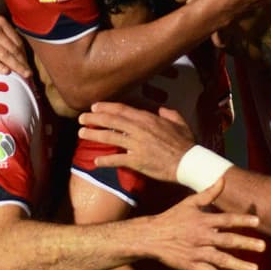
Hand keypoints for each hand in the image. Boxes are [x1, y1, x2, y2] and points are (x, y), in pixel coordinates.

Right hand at [0, 8, 30, 78]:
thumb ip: (1, 30)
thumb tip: (14, 45)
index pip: (16, 40)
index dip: (24, 53)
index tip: (27, 62)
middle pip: (13, 49)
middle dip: (23, 62)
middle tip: (29, 73)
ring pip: (5, 55)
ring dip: (16, 67)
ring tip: (23, 75)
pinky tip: (6, 72)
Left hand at [78, 103, 193, 181]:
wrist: (190, 163)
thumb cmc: (186, 144)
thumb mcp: (180, 123)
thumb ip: (169, 113)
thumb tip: (160, 109)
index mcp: (148, 119)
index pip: (122, 110)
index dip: (106, 107)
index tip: (95, 106)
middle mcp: (140, 129)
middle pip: (112, 121)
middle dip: (94, 118)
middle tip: (81, 118)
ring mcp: (137, 145)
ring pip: (111, 138)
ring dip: (94, 135)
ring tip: (81, 134)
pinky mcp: (137, 161)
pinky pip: (118, 160)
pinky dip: (106, 161)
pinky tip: (96, 162)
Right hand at [139, 178, 264, 269]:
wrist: (151, 236)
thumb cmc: (172, 217)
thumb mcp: (189, 203)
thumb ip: (208, 193)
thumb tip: (222, 179)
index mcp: (203, 220)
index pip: (226, 220)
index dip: (242, 220)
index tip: (257, 221)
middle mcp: (202, 237)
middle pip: (227, 240)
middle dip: (246, 243)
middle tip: (263, 247)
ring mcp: (197, 252)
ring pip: (221, 259)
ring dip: (239, 265)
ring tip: (255, 269)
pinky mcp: (191, 265)